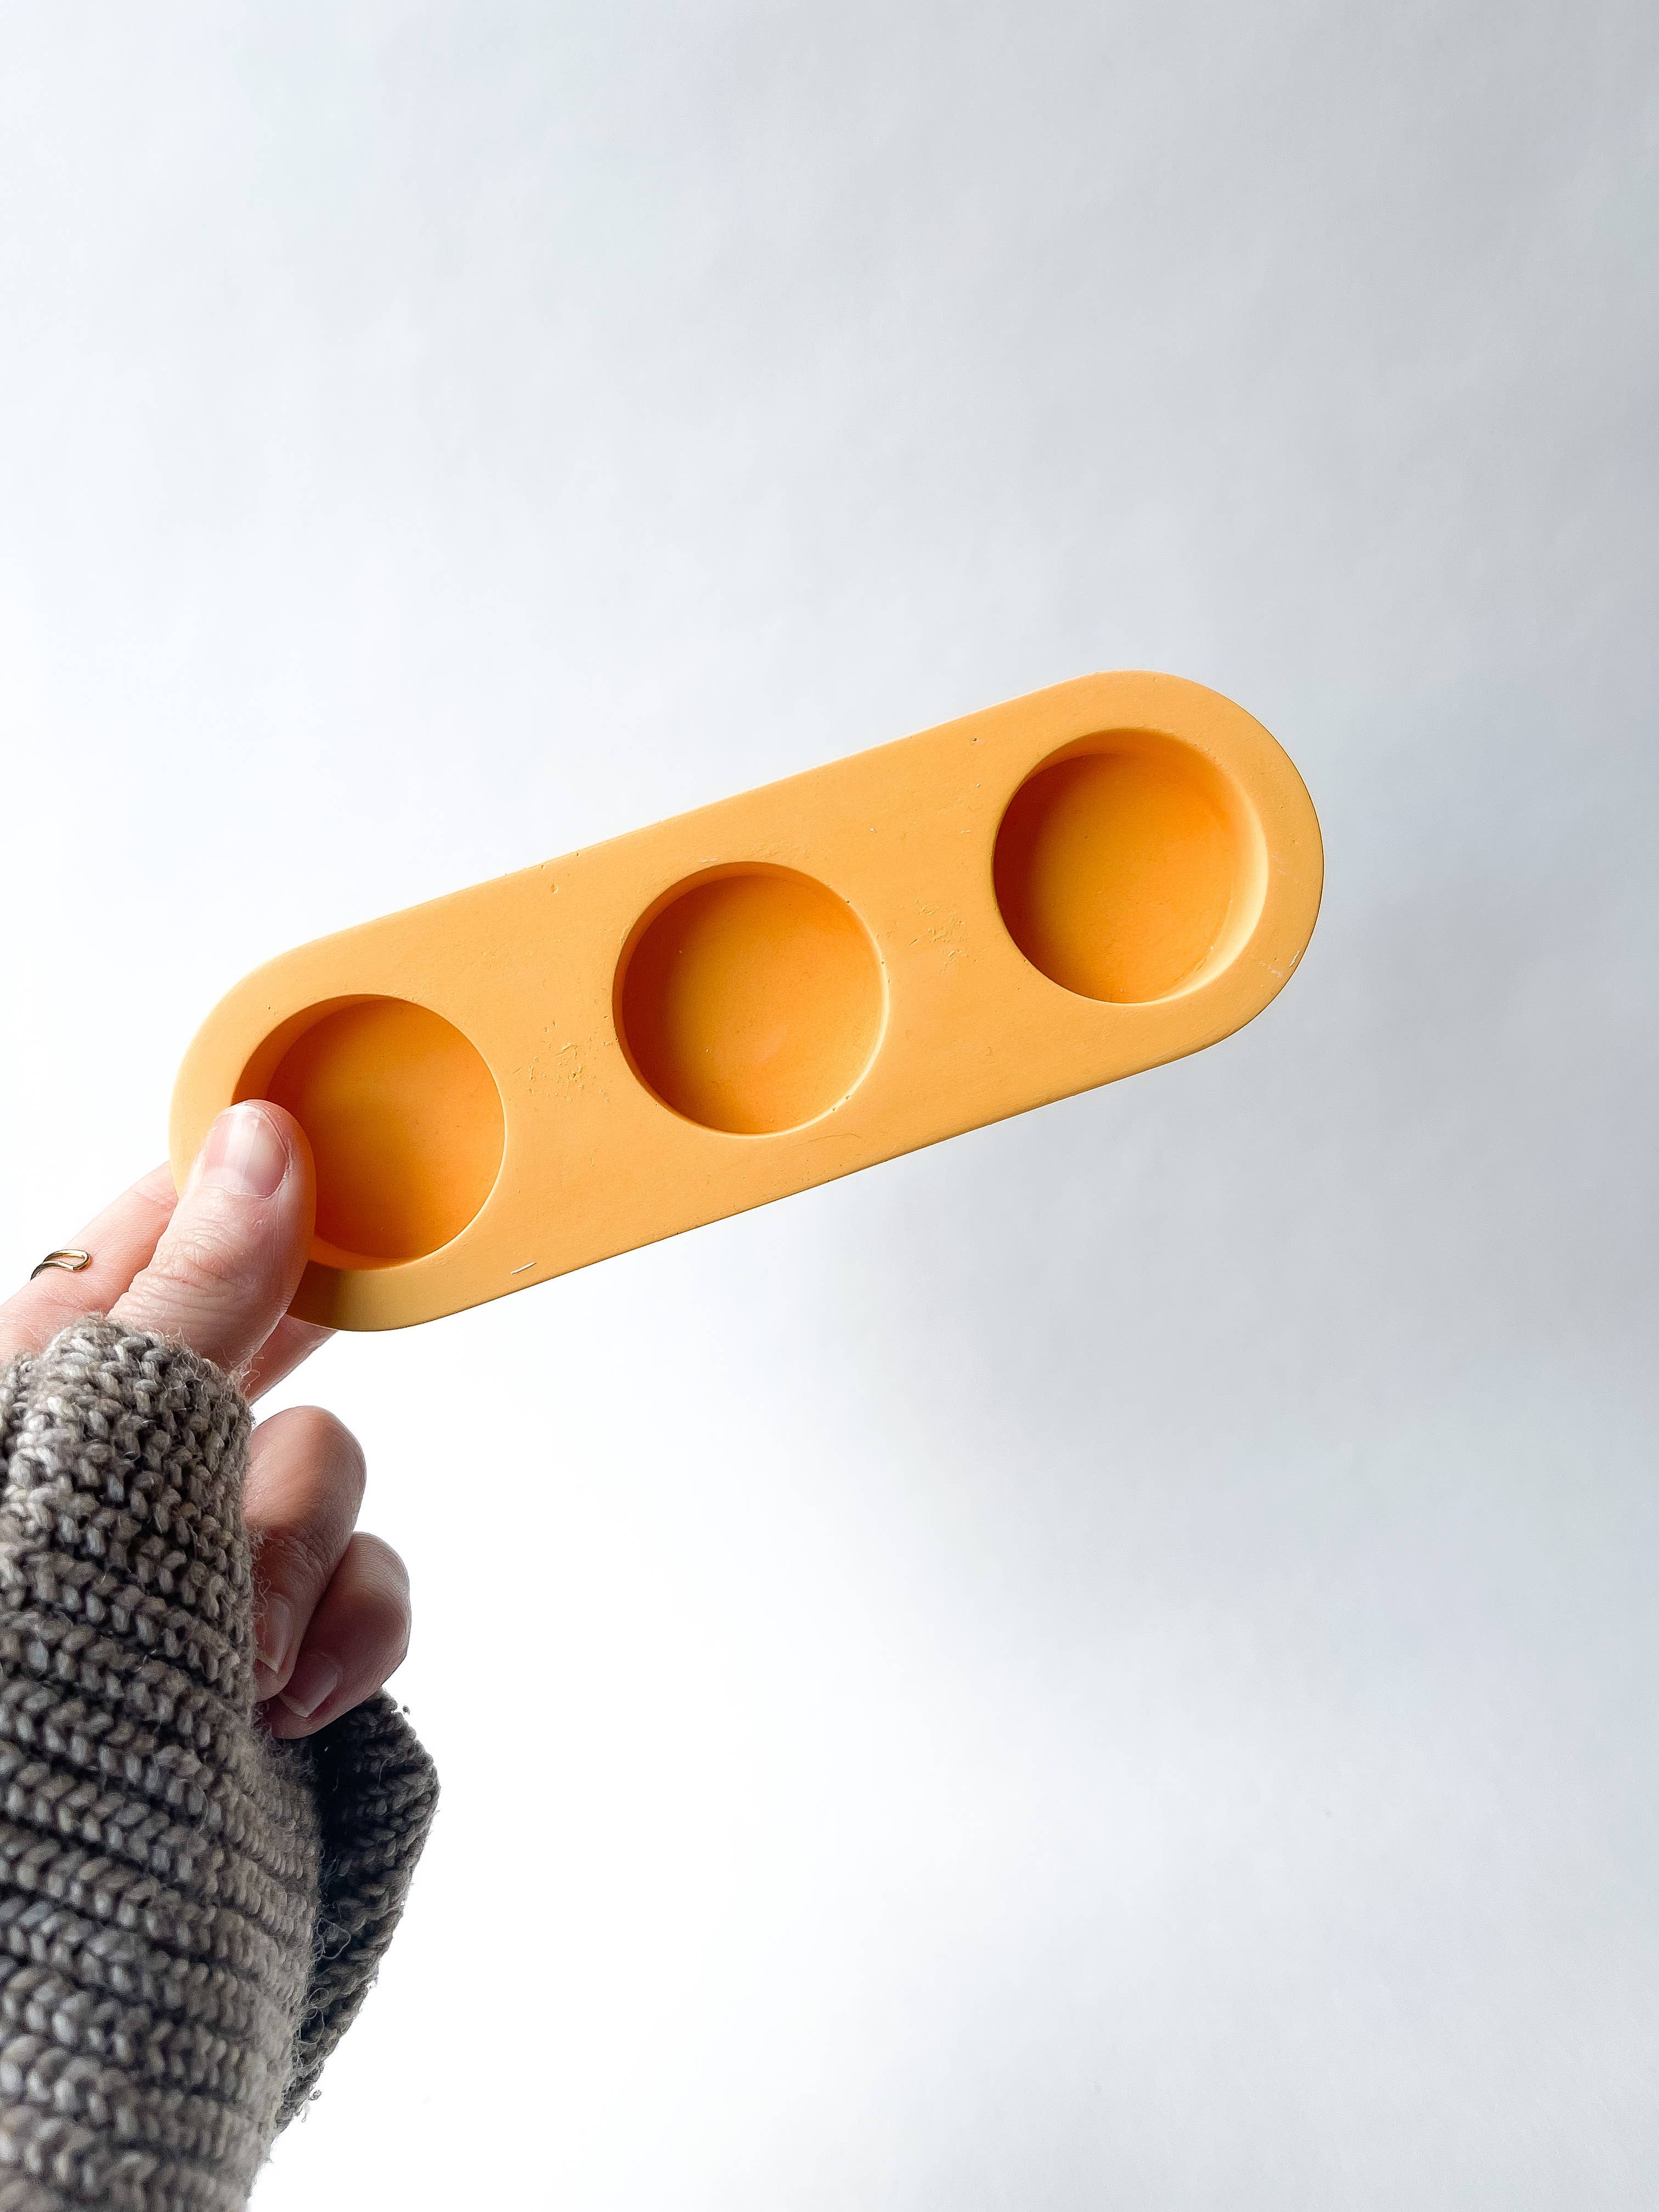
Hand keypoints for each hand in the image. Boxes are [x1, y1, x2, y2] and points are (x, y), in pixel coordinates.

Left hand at [0, 1101, 411, 1738]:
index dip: (249, 1181)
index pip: (157, 1224)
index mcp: (42, 1381)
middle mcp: (123, 1459)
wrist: (18, 1930)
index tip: (333, 1153)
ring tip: (231, 1655)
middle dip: (284, 1394)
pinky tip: (282, 1703)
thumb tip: (262, 1140)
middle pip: (265, 1338)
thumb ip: (188, 1295)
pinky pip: (371, 1588)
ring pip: (327, 1466)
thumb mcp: (73, 1451)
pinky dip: (348, 1639)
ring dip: (294, 1559)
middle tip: (291, 1382)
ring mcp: (204, 1559)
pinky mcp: (282, 1652)